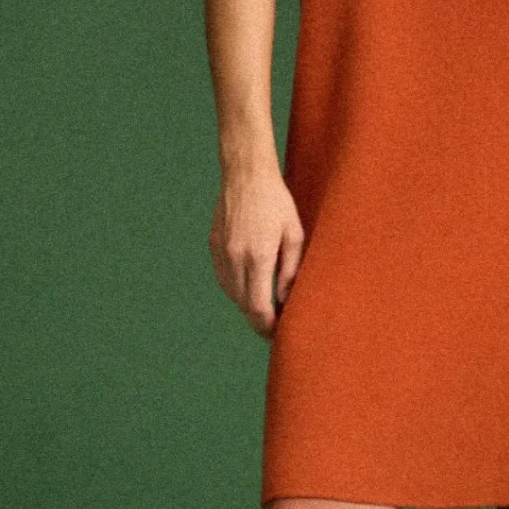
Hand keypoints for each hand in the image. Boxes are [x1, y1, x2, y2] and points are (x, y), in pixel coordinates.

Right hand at [210, 163, 305, 337]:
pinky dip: (236, 288)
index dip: (268, 327)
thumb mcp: (294, 235)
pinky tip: (250, 286)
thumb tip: (283, 300)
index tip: (278, 334)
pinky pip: (224, 278)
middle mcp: (235, 258)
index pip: (259, 308)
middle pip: (244, 305)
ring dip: (248, 304)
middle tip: (275, 326)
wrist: (246, 175)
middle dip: (259, 320)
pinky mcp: (213, 246)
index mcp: (258, 257)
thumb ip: (290, 271)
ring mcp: (221, 252)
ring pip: (232, 294)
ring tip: (266, 308)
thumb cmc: (277, 203)